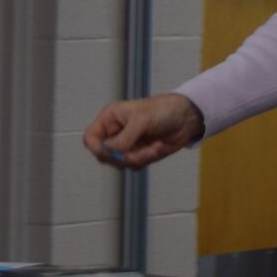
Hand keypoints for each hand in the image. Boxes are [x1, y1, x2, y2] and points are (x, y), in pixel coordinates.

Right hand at [83, 93, 204, 168]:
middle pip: (102, 155)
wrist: (185, 118)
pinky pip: (134, 166)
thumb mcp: (142, 119)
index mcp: (110, 119)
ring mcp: (126, 146)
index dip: (96, 148)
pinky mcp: (138, 155)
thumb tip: (109, 151)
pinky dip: (145, 160)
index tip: (110, 152)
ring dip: (136, 158)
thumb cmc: (163, 110)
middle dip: (119, 157)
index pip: (91, 138)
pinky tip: (156, 148)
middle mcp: (115, 133)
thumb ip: (124, 137)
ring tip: (151, 146)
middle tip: (134, 152)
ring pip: (119, 164)